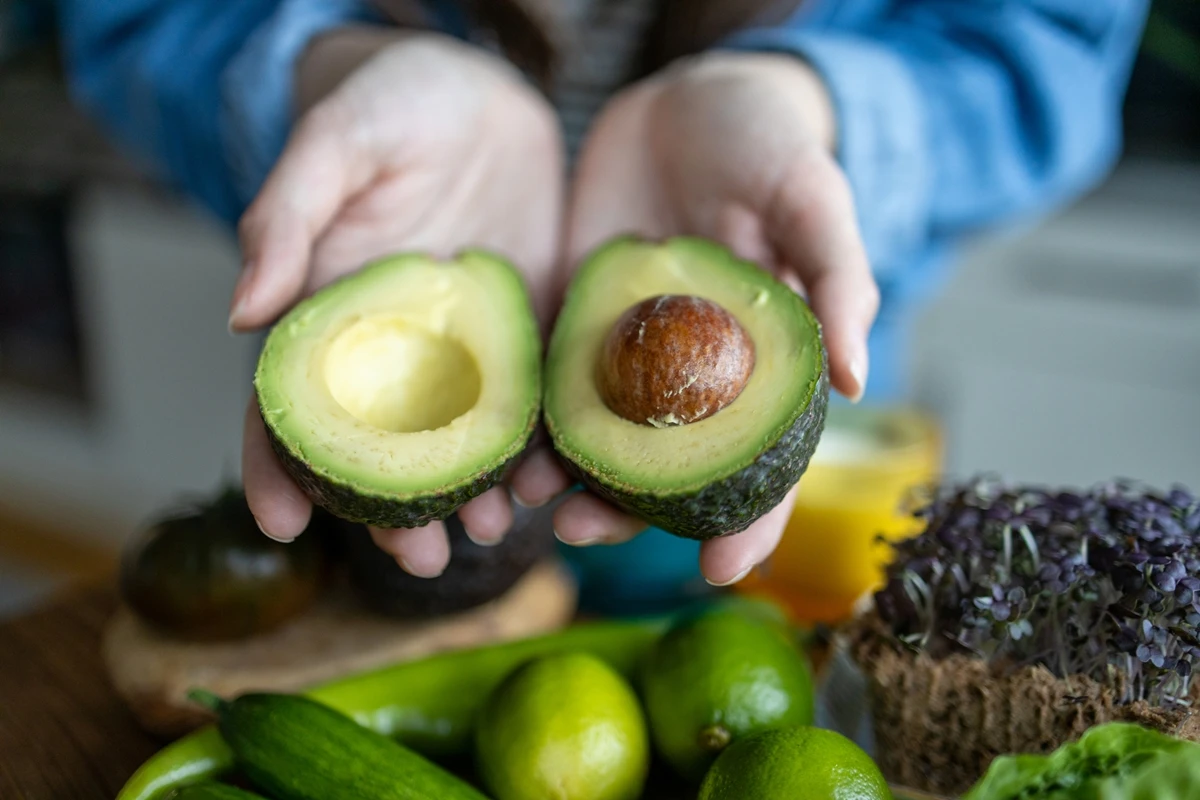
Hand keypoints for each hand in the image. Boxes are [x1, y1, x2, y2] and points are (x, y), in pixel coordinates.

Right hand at [231, 28, 563, 576]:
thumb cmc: (392, 103)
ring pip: (462, 438)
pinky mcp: (530, 332)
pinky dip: (541, 444)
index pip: (291, 401)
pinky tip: (555, 478)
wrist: (481, 93)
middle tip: (418, 561)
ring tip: (491, 532)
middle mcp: (399, 346)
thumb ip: (286, 215)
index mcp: (336, 311)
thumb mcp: (337, 143)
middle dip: (391, 508)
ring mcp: (468, 346)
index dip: (276, 464)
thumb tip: (239, 310)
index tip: (281, 525)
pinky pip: (534, 399)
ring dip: (471, 491)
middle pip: (383, 445)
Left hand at [553, 52, 879, 585]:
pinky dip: (524, 418)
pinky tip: (497, 443)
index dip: (754, 519)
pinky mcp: (573, 317)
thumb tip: (857, 381)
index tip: (726, 574)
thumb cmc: (767, 142)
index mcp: (760, 362)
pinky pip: (548, 380)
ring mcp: (628, 349)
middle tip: (580, 535)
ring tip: (525, 501)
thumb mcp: (813, 196)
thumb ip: (837, 280)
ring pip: (598, 435)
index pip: (764, 459)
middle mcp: (693, 372)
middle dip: (627, 513)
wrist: (683, 93)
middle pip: (667, 465)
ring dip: (564, 476)